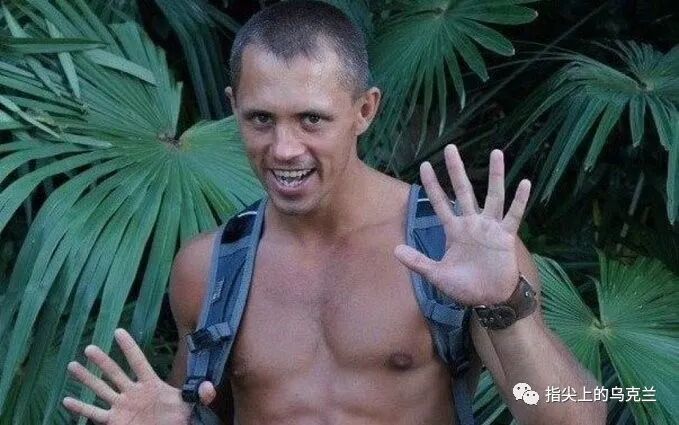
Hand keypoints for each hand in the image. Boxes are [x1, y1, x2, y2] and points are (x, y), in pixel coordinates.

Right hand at [63, 328, 215, 424]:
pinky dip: (81, 408)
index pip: (138, 361)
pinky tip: (67, 400)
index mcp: (151, 384)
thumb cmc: (180, 418)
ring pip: (101, 390)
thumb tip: (210, 387)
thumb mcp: (191, 405)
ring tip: (72, 366)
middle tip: (89, 347)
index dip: (129, 348)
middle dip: (102, 361)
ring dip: (87, 379)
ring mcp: (122, 406)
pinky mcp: (115, 422)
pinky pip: (95, 414)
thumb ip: (200, 395)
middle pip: (115, 373)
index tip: (118, 331)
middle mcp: (133, 392)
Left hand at [394, 145, 530, 305]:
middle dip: (456, 170)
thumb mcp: (437, 275)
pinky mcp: (506, 236)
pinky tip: (524, 183)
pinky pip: (514, 215)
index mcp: (454, 230)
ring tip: (496, 153)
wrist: (489, 300)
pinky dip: (519, 200)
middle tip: (450, 148)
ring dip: (495, 176)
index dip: (432, 185)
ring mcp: (490, 228)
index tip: (424, 165)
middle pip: (463, 191)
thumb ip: (418, 262)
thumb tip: (394, 250)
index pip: (439, 203)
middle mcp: (472, 223)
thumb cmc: (464, 288)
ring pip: (493, 196)